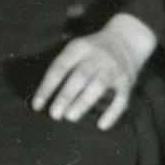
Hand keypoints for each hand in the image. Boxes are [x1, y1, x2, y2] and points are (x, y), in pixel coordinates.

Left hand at [34, 13, 160, 127]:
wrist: (126, 39)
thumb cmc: (92, 51)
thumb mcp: (77, 48)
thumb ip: (63, 67)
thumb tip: (44, 97)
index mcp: (79, 48)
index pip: (60, 67)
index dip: (47, 87)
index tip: (37, 105)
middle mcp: (97, 56)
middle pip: (80, 76)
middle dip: (66, 96)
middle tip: (54, 114)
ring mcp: (113, 68)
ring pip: (99, 85)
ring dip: (84, 101)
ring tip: (70, 117)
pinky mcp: (126, 81)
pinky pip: (121, 98)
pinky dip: (112, 112)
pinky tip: (102, 125)